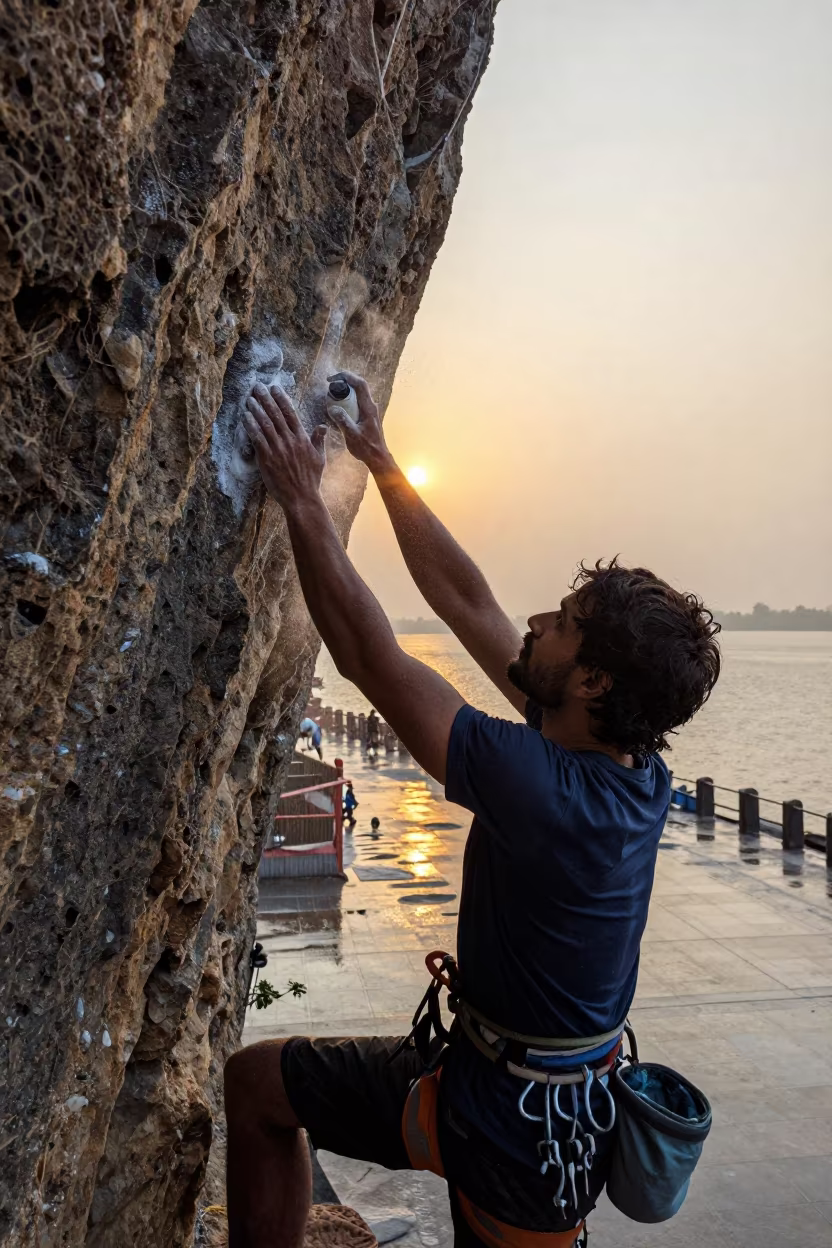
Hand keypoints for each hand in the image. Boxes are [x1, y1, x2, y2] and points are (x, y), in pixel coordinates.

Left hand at [243, 383, 326, 511]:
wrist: (302, 498)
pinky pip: (257, 438)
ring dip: (256, 409)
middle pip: (276, 415)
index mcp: (302, 439)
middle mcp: (290, 441)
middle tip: (258, 387)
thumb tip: (323, 425)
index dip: (282, 399)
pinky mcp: (267, 459)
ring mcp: (278, 449)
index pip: (291, 413)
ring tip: (249, 398)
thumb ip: (318, 440)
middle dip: (266, 399)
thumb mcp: (319, 458)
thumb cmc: (311, 480)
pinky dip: (251, 426)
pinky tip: (245, 416)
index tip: (275, 388)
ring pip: (265, 424)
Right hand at [327, 371, 391, 473]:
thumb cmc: (367, 448)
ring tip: (333, 393)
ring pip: (358, 393)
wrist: (378, 457)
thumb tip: (333, 408)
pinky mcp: (368, 415)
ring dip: (346, 390)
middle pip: (359, 386)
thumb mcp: (352, 434)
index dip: (346, 376)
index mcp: (368, 408)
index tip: (332, 378)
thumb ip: (343, 420)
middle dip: (344, 381)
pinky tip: (339, 406)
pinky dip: (348, 399)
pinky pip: (357, 401)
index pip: (360, 384)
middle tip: (330, 385)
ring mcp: (370, 410)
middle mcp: (371, 406)